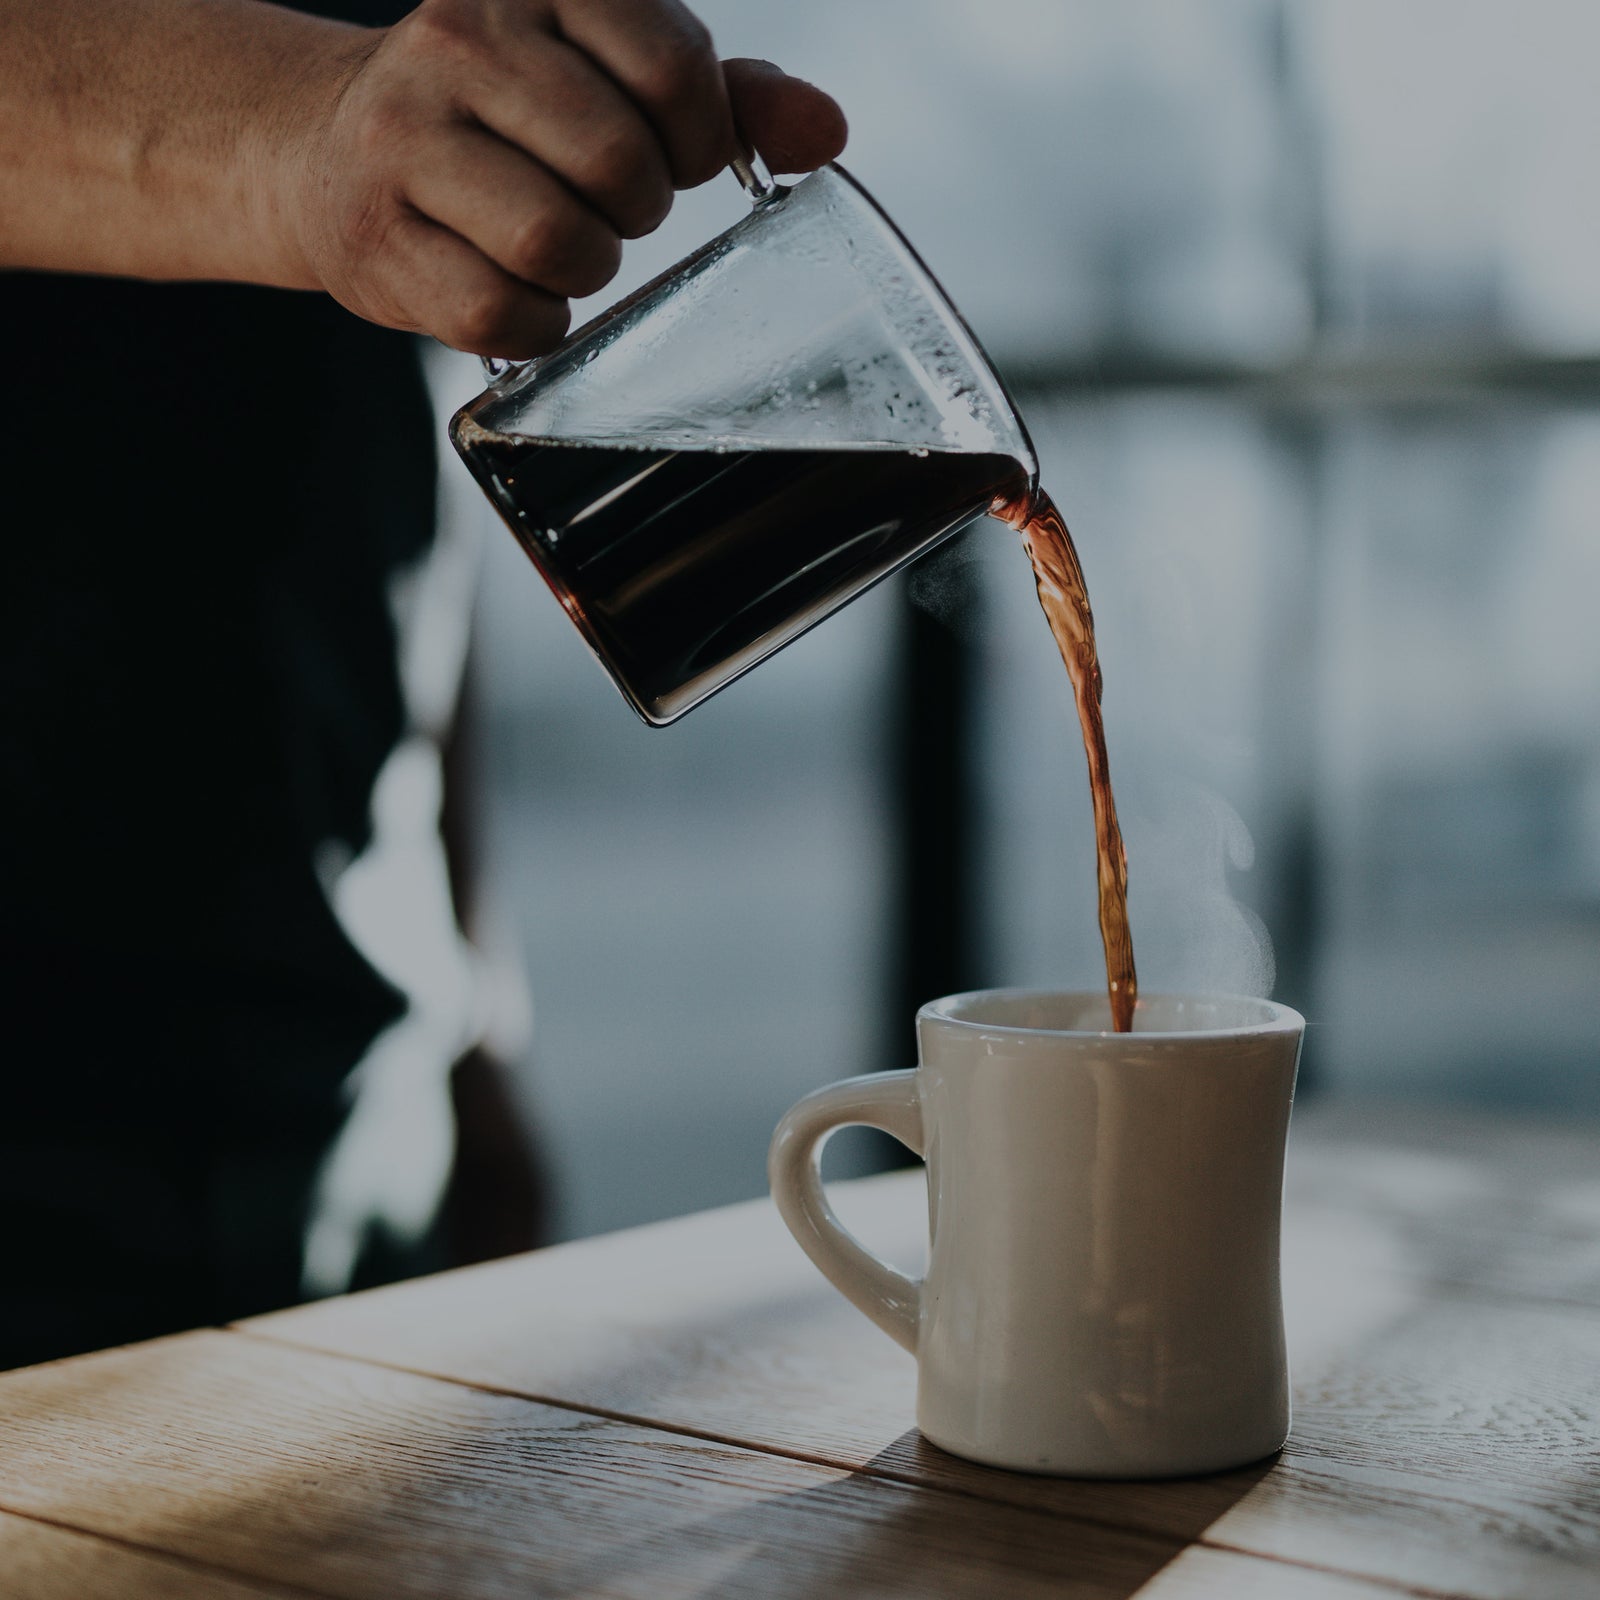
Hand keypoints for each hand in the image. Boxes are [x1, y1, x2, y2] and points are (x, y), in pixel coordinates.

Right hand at [283, 0, 846, 356]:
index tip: (679, 156)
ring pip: (556, 243)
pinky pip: (500, 314)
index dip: (702, 138)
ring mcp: (403, 138)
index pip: (673, 68)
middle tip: (610, 208)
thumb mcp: (609, 75)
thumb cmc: (503, 117)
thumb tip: (827, 131)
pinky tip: (517, 290)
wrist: (333, 148)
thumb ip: (720, 93)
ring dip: (586, 270)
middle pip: (618, 163)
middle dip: (638, 210)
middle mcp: (459, 40)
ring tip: (561, 244)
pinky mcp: (375, 235)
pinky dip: (533, 325)